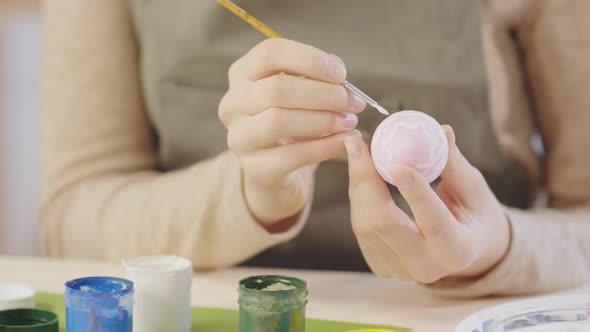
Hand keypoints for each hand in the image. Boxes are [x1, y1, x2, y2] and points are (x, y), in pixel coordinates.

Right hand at [219, 38, 365, 226]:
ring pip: (279, 121)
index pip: (270, 53)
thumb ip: (318, 76)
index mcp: (242, 74)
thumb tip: (338, 74)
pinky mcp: (254, 168)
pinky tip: (345, 142)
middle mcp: (233, 103)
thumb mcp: (302, 92)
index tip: (340, 74)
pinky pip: (292, 155)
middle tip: (352, 102)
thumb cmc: (292, 120)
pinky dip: (324, 147)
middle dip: (323, 94)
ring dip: (323, 120)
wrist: (277, 170)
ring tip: (349, 122)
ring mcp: (239, 138)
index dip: (309, 59)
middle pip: (277, 89)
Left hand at [344, 126, 509, 282]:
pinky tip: (360, 173)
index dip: (415, 195)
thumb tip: (441, 130)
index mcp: (457, 250)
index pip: (434, 223)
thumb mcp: (473, 188)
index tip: (398, 165)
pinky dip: (358, 196)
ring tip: (357, 150)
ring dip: (358, 184)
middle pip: (384, 225)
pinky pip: (360, 228)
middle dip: (366, 181)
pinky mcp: (380, 265)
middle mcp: (426, 267)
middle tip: (357, 143)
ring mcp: (399, 270)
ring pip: (365, 225)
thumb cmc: (474, 213)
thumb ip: (454, 163)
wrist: (467, 251)